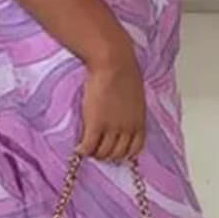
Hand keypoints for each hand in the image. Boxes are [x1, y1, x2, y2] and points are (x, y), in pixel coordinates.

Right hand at [76, 44, 146, 162]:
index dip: (124, 153)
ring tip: (87, 148)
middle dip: (108, 156)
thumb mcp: (135, 94)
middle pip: (118, 154)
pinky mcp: (96, 125)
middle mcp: (127, 128)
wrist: (113, 62)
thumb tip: (124, 113)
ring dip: (94, 153)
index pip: (135, 148)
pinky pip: (89, 146)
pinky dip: (83, 150)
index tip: (116, 151)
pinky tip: (78, 148)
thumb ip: (131, 109)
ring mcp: (112, 128)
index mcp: (139, 120)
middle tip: (98, 151)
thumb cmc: (124, 70)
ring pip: (103, 153)